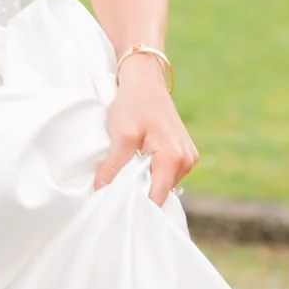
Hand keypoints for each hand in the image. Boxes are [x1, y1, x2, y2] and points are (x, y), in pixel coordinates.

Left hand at [94, 58, 198, 205]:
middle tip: (115, 192)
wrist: (145, 79)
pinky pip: (165, 173)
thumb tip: (101, 192)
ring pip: (162, 183)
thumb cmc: (134, 102)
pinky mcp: (182, 153)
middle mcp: (187, 161)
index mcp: (174, 158)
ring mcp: (187, 157)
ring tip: (125, 173)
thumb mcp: (120, 135)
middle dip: (138, 194)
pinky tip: (136, 164)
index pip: (157, 198)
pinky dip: (149, 172)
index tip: (116, 209)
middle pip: (160, 192)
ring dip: (143, 182)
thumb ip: (113, 166)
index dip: (136, 206)